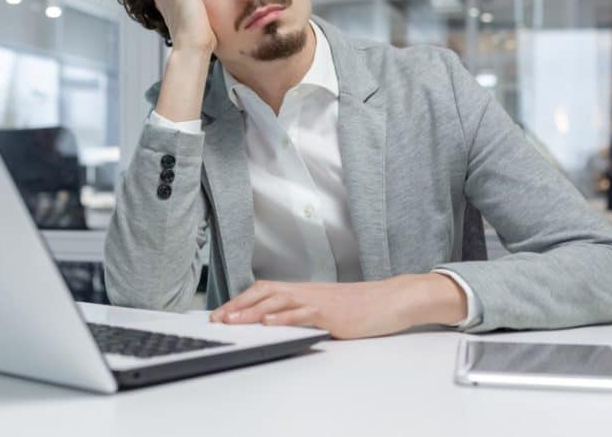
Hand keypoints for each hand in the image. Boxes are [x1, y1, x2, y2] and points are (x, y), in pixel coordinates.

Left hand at [208, 274, 467, 338]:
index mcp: (304, 290)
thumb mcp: (326, 307)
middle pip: (266, 294)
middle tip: (218, 318)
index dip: (241, 300)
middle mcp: (308, 292)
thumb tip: (279, 321)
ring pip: (280, 302)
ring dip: (254, 311)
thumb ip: (303, 312)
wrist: (393, 299)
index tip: (221, 312)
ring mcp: (320, 302)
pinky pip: (305, 313)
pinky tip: (271, 321)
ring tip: (234, 320)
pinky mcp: (333, 314)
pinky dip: (286, 317)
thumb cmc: (362, 305)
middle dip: (239, 306)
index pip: (265, 291)